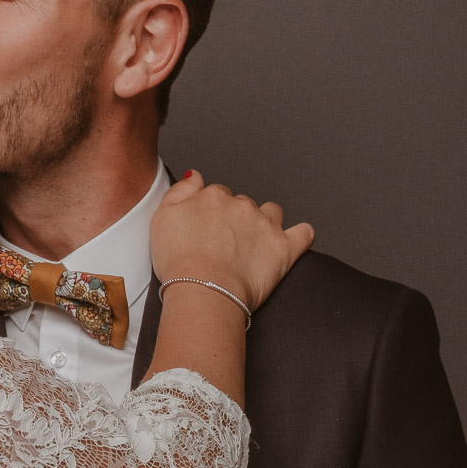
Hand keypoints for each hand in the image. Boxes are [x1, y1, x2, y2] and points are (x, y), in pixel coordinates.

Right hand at [149, 170, 314, 310]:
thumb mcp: (163, 217)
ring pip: (271, 213)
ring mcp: (265, 226)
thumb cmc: (180, 262)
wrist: (203, 291)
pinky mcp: (284, 249)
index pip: (216, 195)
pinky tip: (294, 239)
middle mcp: (242, 206)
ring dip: (265, 222)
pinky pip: (303, 234)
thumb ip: (180, 191)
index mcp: (214, 197)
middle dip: (236, 219)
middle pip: (242, 205)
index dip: (210, 213)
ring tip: (253, 243)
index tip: (205, 230)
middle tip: (223, 244)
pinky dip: (300, 235)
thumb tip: (195, 176)